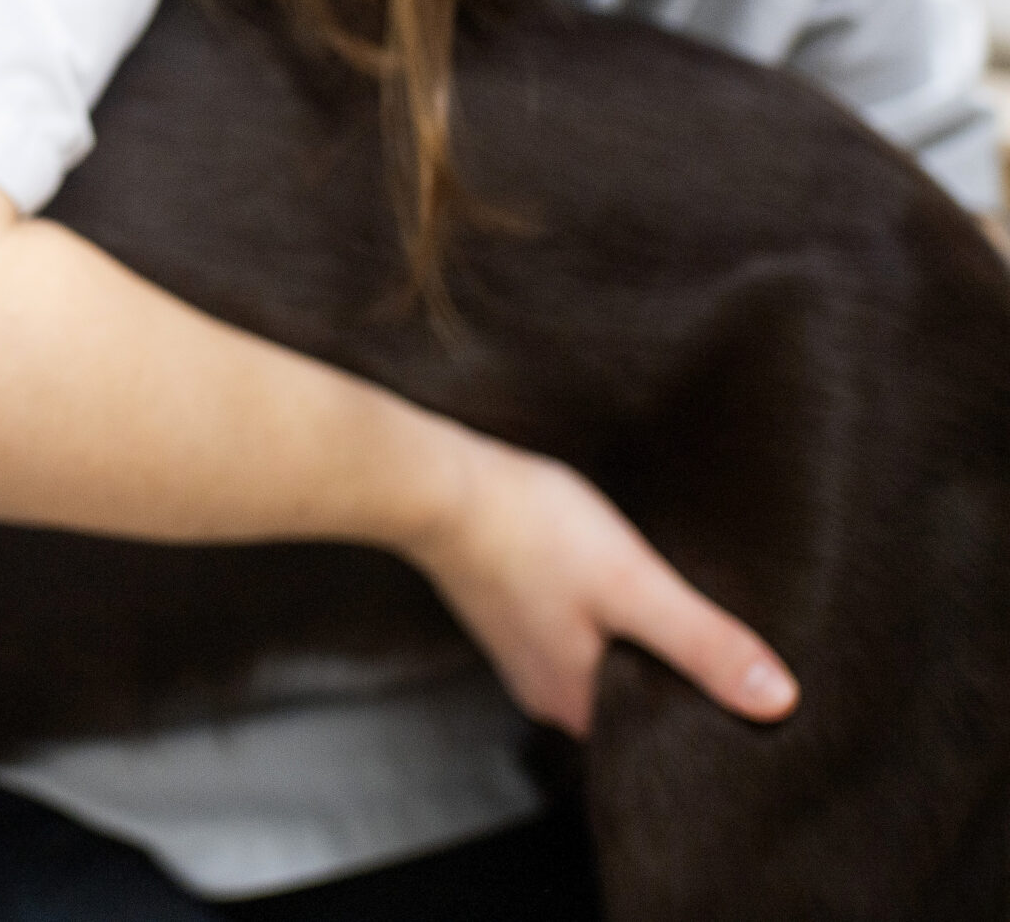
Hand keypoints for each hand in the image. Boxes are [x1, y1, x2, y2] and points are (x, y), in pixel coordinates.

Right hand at [403, 429, 799, 736]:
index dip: (704, 710)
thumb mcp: (632, 585)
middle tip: (726, 638)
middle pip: (631, 698)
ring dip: (636, 641)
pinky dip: (600, 617)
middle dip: (673, 674)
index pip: (659, 730)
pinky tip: (615, 583)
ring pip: (601, 663)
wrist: (438, 487)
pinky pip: (572, 633)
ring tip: (677, 605)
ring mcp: (521, 652)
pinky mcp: (507, 612)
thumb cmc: (532, 532)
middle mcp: (546, 691)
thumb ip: (702, 644)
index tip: (747, 682)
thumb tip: (779, 703)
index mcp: (576, 702)